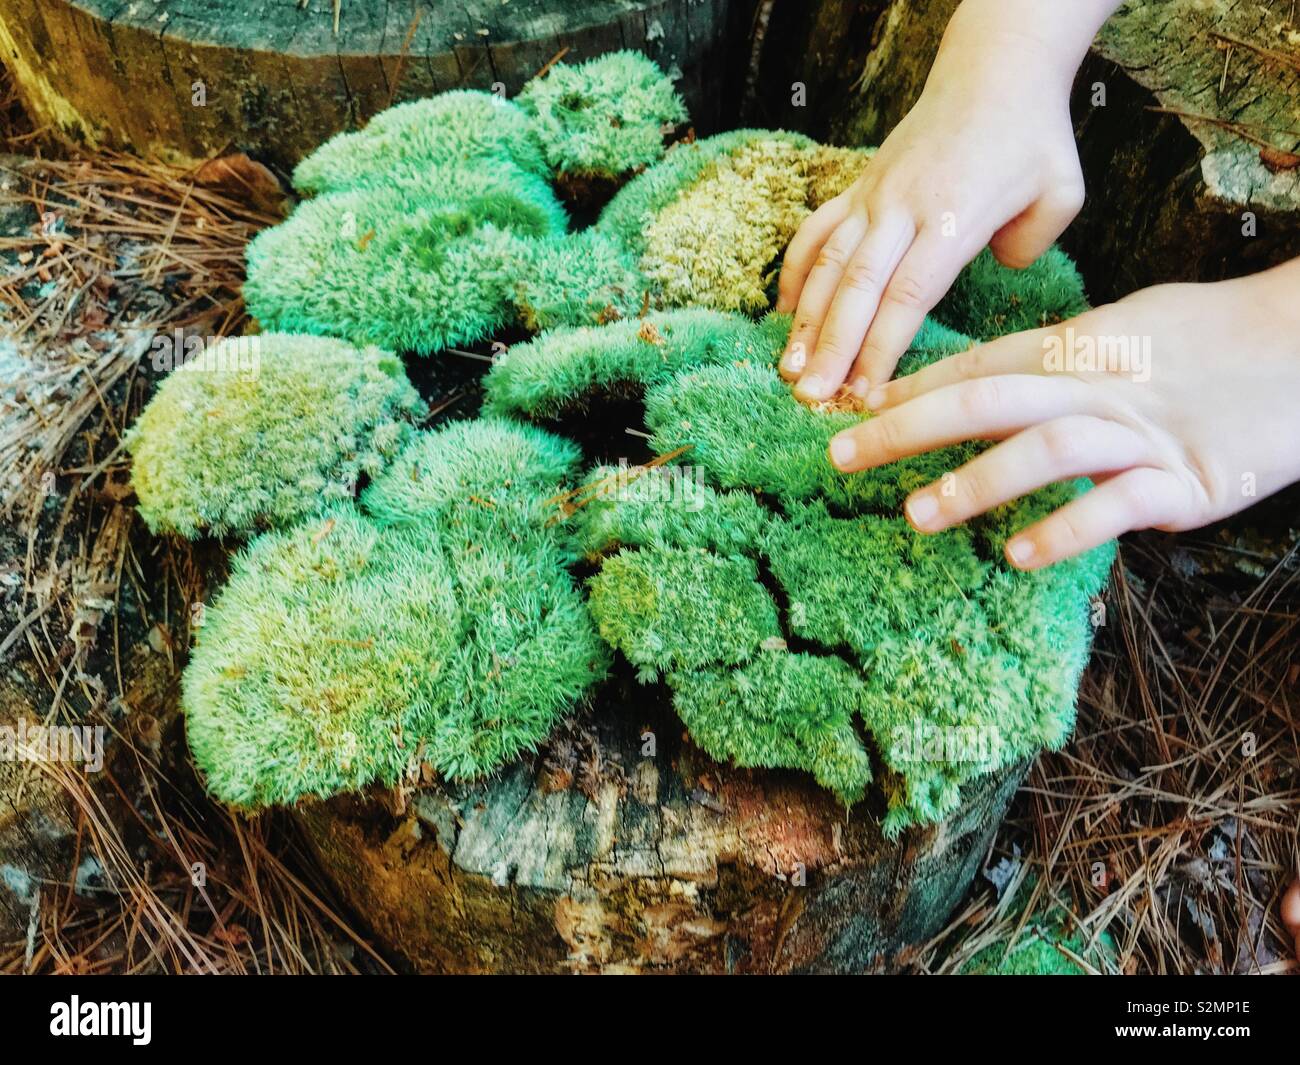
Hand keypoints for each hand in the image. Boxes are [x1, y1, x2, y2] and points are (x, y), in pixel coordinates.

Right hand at [776, 2, 1110, 401]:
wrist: (994, 72)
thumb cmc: (1032, 139)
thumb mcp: (1060, 192)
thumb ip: (1029, 245)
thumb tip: (996, 272)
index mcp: (954, 215)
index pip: (909, 293)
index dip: (882, 346)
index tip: (866, 392)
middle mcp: (903, 207)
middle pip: (859, 286)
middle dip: (832, 346)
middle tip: (812, 395)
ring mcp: (874, 196)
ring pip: (829, 263)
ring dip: (806, 319)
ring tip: (789, 368)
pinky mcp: (859, 187)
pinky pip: (816, 232)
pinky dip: (795, 272)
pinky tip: (782, 314)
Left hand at [825, 262, 1299, 569]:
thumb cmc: (1212, 341)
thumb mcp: (1127, 330)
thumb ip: (1056, 356)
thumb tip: (983, 379)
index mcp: (1080, 347)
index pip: (978, 366)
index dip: (911, 388)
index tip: (851, 407)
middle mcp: (1098, 388)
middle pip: (988, 401)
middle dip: (906, 429)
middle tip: (841, 456)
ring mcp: (1140, 436)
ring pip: (1043, 451)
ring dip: (974, 483)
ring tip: (917, 514)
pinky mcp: (1185, 483)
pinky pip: (1115, 507)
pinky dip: (1064, 529)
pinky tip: (1018, 554)